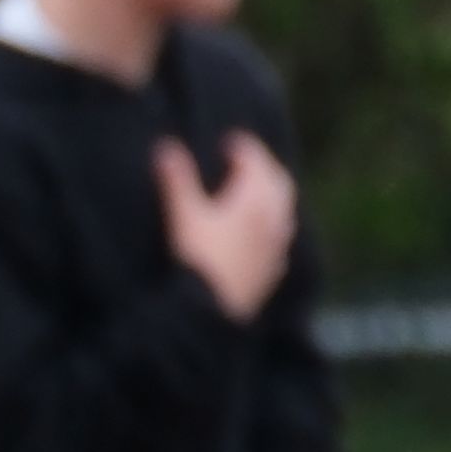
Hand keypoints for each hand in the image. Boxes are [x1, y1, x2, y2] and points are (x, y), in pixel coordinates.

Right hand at [158, 129, 302, 320]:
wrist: (211, 312)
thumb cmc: (198, 259)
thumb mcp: (185, 216)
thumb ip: (177, 180)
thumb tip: (166, 147)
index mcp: (254, 201)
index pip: (256, 163)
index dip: (244, 148)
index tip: (231, 140)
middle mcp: (273, 220)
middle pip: (278, 183)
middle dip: (263, 166)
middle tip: (247, 157)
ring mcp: (276, 246)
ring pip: (284, 209)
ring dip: (273, 192)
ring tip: (256, 187)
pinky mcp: (273, 268)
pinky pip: (281, 237)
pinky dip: (274, 222)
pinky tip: (264, 228)